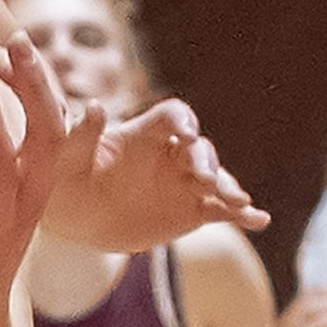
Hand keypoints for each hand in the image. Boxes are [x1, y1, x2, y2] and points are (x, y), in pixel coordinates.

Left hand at [52, 97, 266, 250]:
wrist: (77, 216)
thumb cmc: (67, 177)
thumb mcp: (67, 157)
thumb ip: (82, 134)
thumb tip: (93, 106)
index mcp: (144, 134)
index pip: (172, 117)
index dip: (182, 122)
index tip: (185, 134)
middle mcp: (171, 153)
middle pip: (199, 149)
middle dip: (205, 161)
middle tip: (203, 180)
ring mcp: (185, 182)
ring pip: (216, 179)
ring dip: (228, 187)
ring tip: (238, 202)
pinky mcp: (193, 209)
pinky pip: (222, 210)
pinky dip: (242, 214)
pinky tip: (259, 220)